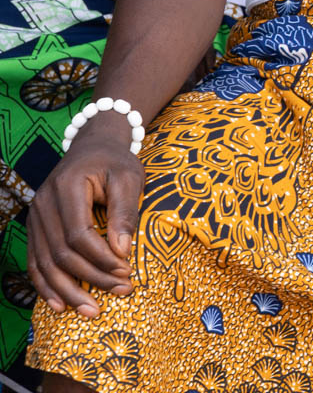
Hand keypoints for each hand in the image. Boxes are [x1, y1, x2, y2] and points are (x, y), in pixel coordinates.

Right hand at [27, 121, 141, 315]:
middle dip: (90, 278)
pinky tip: (59, 305)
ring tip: (91, 312)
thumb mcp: (129, 177)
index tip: (126, 272)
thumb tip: (122, 251)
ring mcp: (35, 217)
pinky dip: (46, 285)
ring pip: (44, 263)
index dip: (101, 257)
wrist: (93, 146)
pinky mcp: (36, 228)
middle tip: (120, 293)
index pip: (78, 233)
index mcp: (67, 187)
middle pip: (61, 253)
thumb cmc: (116, 162)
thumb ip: (125, 212)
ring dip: (67, 291)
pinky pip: (36, 262)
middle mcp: (44, 204)